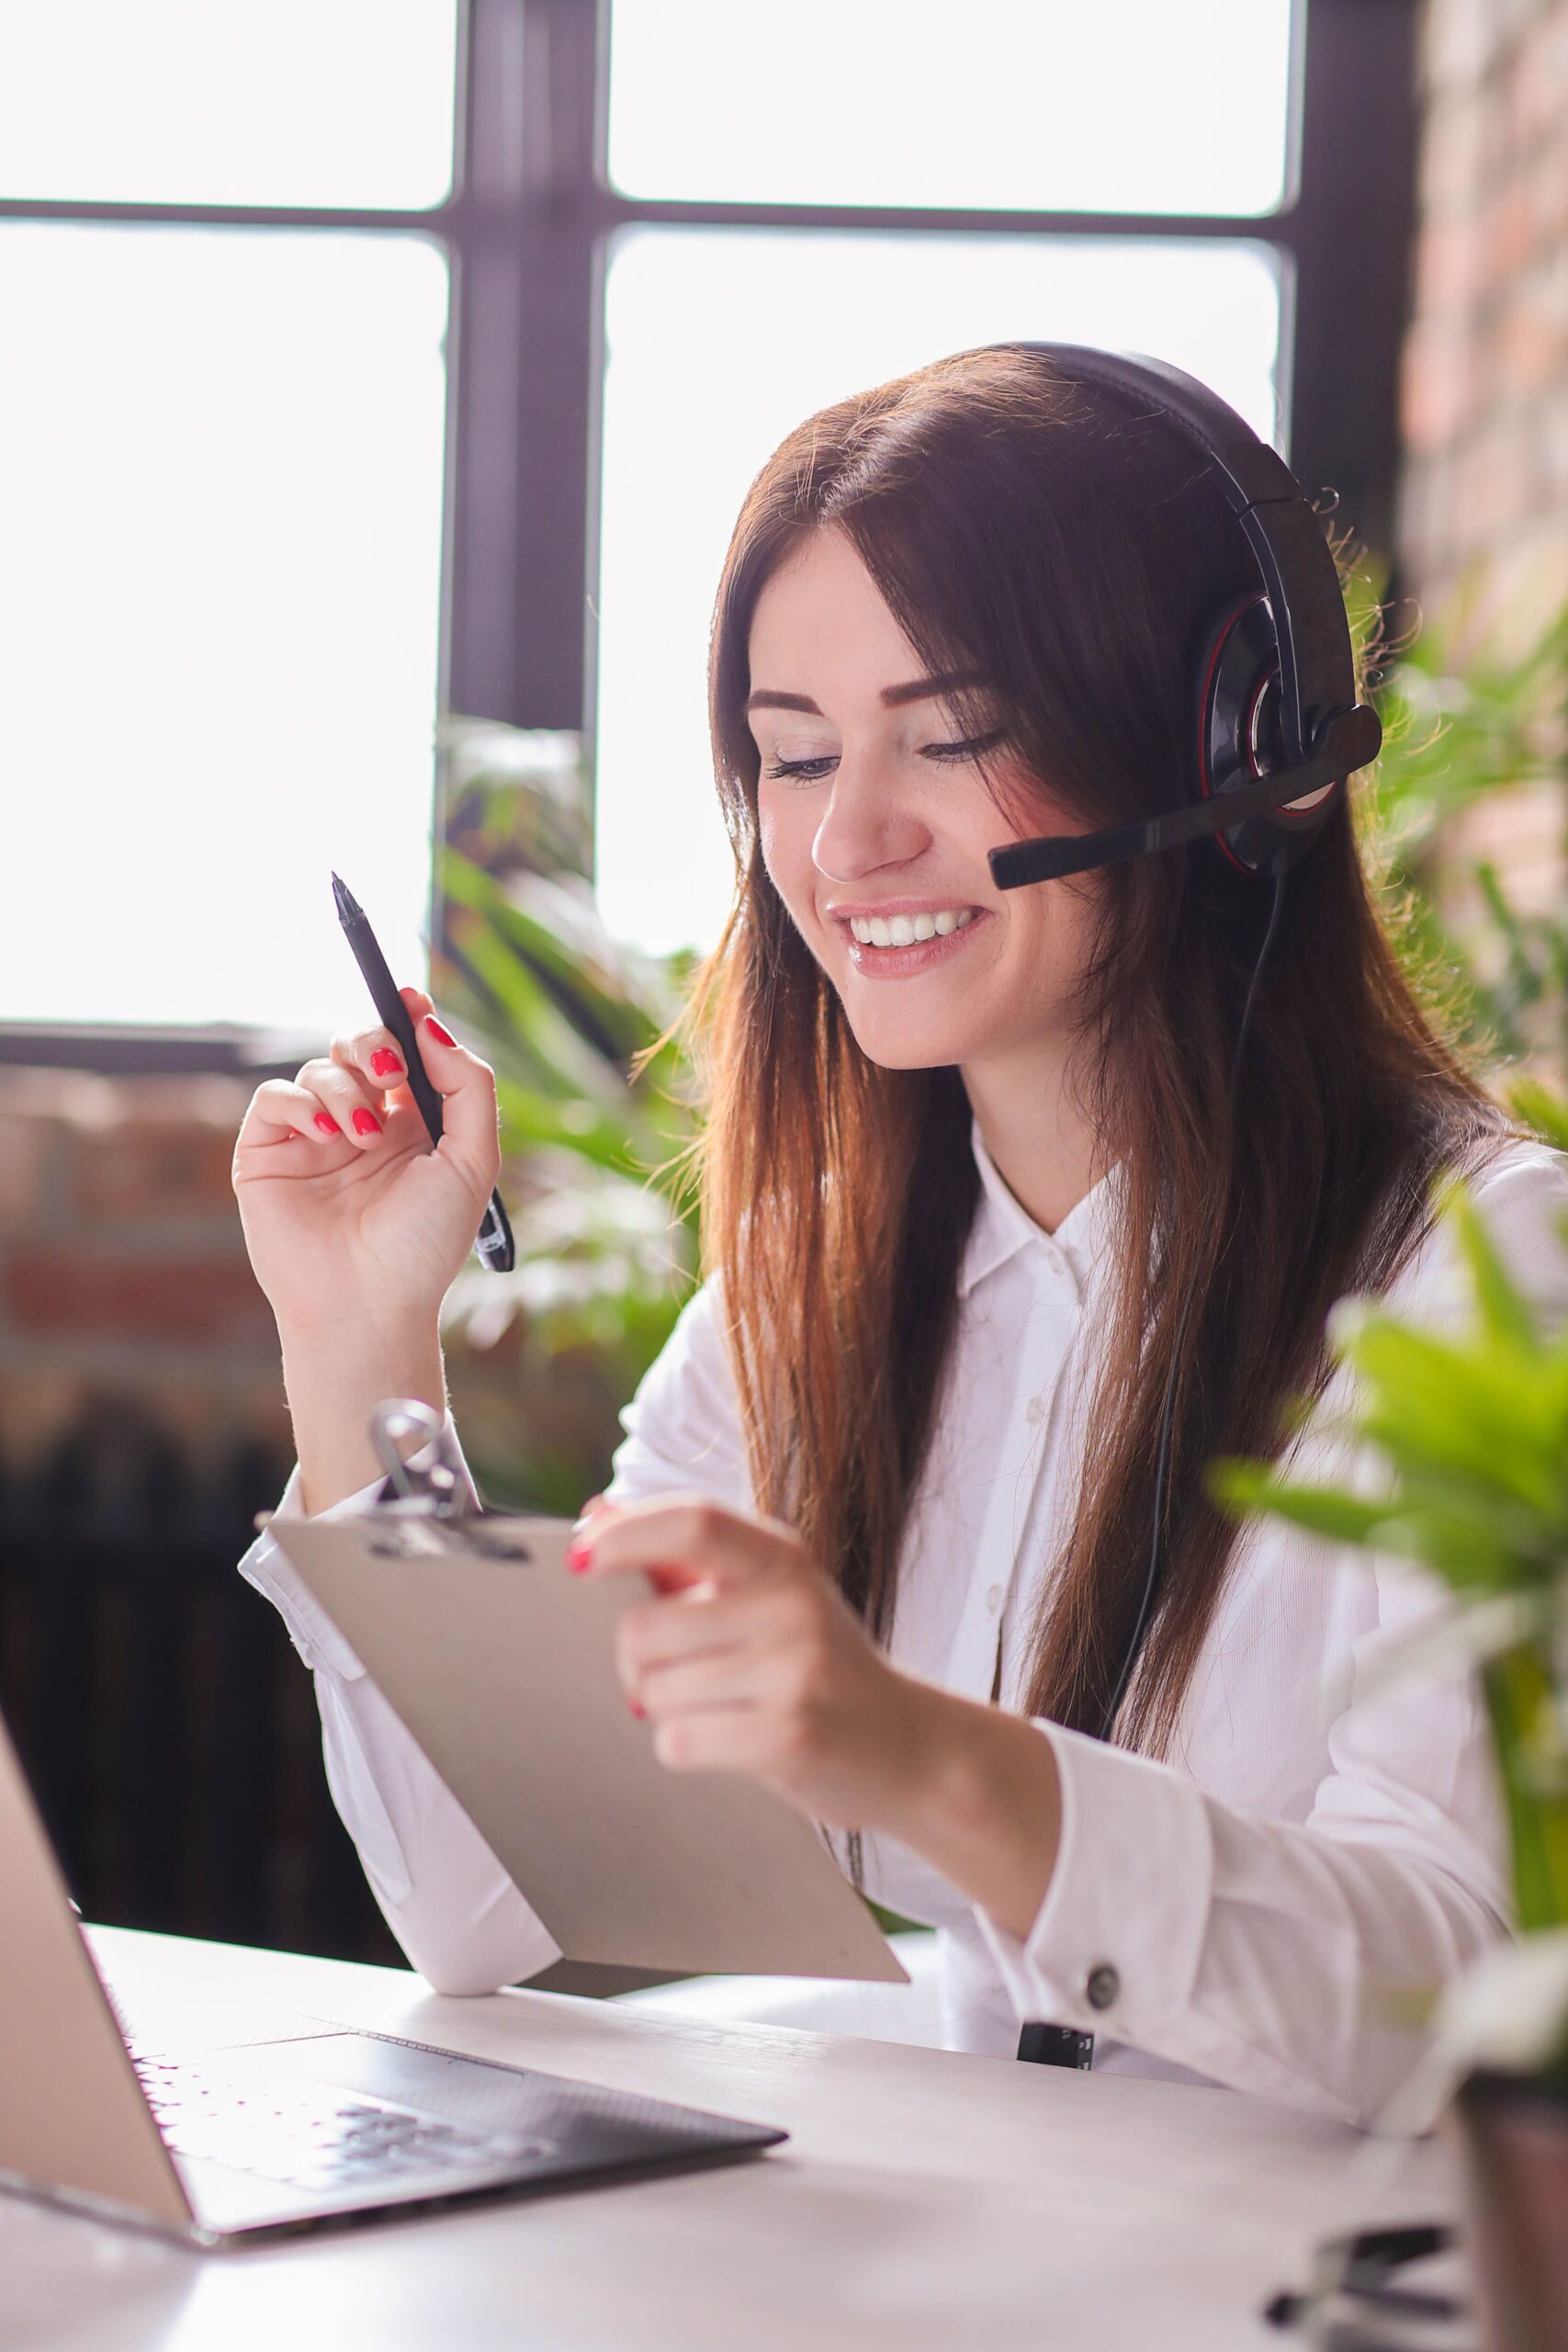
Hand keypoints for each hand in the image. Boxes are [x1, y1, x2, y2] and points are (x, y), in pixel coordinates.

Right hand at [233, 988, 500, 1342]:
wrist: (369, 1305)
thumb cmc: (425, 1245)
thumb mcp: (473, 1160)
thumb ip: (468, 1086)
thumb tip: (432, 1025)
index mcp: (413, 1127)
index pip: (406, 1053)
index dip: (407, 1018)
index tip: (411, 995)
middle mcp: (362, 1127)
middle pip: (359, 1046)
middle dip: (375, 1041)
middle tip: (390, 1071)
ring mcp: (312, 1140)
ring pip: (319, 1068)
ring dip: (345, 1086)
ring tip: (362, 1134)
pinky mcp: (267, 1156)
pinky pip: (274, 1098)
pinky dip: (300, 1100)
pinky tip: (325, 1131)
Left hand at [569, 1495, 936, 1833]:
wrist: (908, 1748)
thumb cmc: (818, 1666)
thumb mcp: (768, 1595)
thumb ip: (684, 1557)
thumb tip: (595, 1512)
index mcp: (783, 1558)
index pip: (692, 1522)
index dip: (625, 1535)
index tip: (580, 1558)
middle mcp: (792, 1604)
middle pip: (645, 1628)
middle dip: (637, 1665)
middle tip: (674, 1675)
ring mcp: (794, 1670)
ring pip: (656, 1692)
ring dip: (666, 1711)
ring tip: (724, 1709)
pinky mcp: (788, 1735)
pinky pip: (679, 1741)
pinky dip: (686, 1748)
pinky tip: (732, 1741)